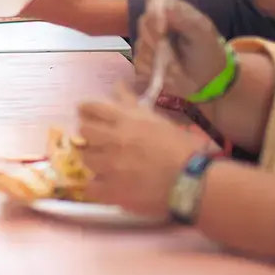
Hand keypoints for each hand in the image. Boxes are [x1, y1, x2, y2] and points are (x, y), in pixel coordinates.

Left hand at [77, 83, 198, 217]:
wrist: (192, 182)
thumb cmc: (182, 148)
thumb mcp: (156, 120)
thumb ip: (131, 103)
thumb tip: (117, 84)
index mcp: (125, 120)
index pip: (91, 107)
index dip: (86, 110)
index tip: (88, 114)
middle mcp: (113, 139)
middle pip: (83, 131)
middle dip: (90, 135)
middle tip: (100, 141)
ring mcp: (110, 165)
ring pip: (86, 158)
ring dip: (95, 160)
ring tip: (108, 165)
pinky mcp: (112, 190)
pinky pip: (90, 186)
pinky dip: (97, 186)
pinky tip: (108, 186)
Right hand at [135, 0, 229, 98]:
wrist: (208, 81)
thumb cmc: (208, 54)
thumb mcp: (203, 35)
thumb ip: (186, 20)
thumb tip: (166, 7)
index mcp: (174, 11)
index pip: (155, 1)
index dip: (154, 14)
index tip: (162, 31)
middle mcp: (158, 23)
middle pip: (144, 22)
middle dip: (155, 40)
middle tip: (170, 53)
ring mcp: (148, 42)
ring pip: (140, 44)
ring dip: (157, 58)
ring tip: (175, 66)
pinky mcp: (143, 60)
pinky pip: (139, 62)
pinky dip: (153, 70)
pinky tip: (165, 73)